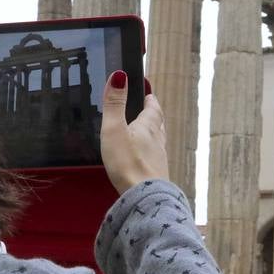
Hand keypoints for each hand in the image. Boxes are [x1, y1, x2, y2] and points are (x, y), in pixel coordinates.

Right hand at [100, 71, 168, 193]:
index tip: (147, 92)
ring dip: (153, 132)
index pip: (153, 106)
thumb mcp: (114, 129)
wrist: (144, 198)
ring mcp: (158, 158)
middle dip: (152, 114)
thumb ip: (114, 103)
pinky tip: (142, 158)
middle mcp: (158, 140)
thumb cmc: (128, 163)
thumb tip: (119, 75)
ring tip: (145, 130)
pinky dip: (149, 152)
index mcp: (149, 126)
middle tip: (147, 108)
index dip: (150, 98)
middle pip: (158, 122)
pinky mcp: (155, 174)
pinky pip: (154, 158)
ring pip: (158, 140)